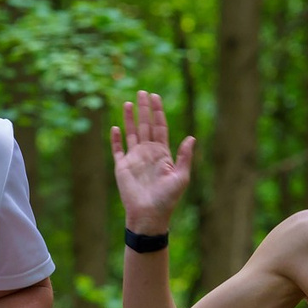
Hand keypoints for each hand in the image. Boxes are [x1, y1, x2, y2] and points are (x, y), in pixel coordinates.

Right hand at [111, 89, 194, 236]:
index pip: (160, 127)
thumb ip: (185, 157)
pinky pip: (117, 149)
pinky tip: (115, 127)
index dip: (158, 112)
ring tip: (127, 103)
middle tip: (142, 92)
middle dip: (144, 109)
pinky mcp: (122, 167)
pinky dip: (116, 139)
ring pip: (131, 133)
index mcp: (162, 154)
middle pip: (146, 125)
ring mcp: (134, 159)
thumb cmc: (167, 199)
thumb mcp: (182, 177)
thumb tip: (191, 137)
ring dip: (129, 119)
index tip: (156, 97)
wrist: (149, 215)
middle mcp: (148, 153)